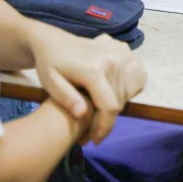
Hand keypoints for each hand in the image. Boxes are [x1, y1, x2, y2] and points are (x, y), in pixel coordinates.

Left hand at [26, 24, 146, 144]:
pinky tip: (108, 92)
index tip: (94, 140)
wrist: (52, 41)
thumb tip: (82, 114)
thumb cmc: (49, 63)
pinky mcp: (123, 51)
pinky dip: (125, 88)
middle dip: (106, 120)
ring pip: (126, 91)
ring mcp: (119, 53)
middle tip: (89, 130)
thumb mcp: (49, 82)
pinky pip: (134, 76)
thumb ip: (65, 98)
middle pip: (119, 101)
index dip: (104, 127)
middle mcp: (111, 60)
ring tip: (96, 110)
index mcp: (93, 69)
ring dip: (115, 105)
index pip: (109, 106)